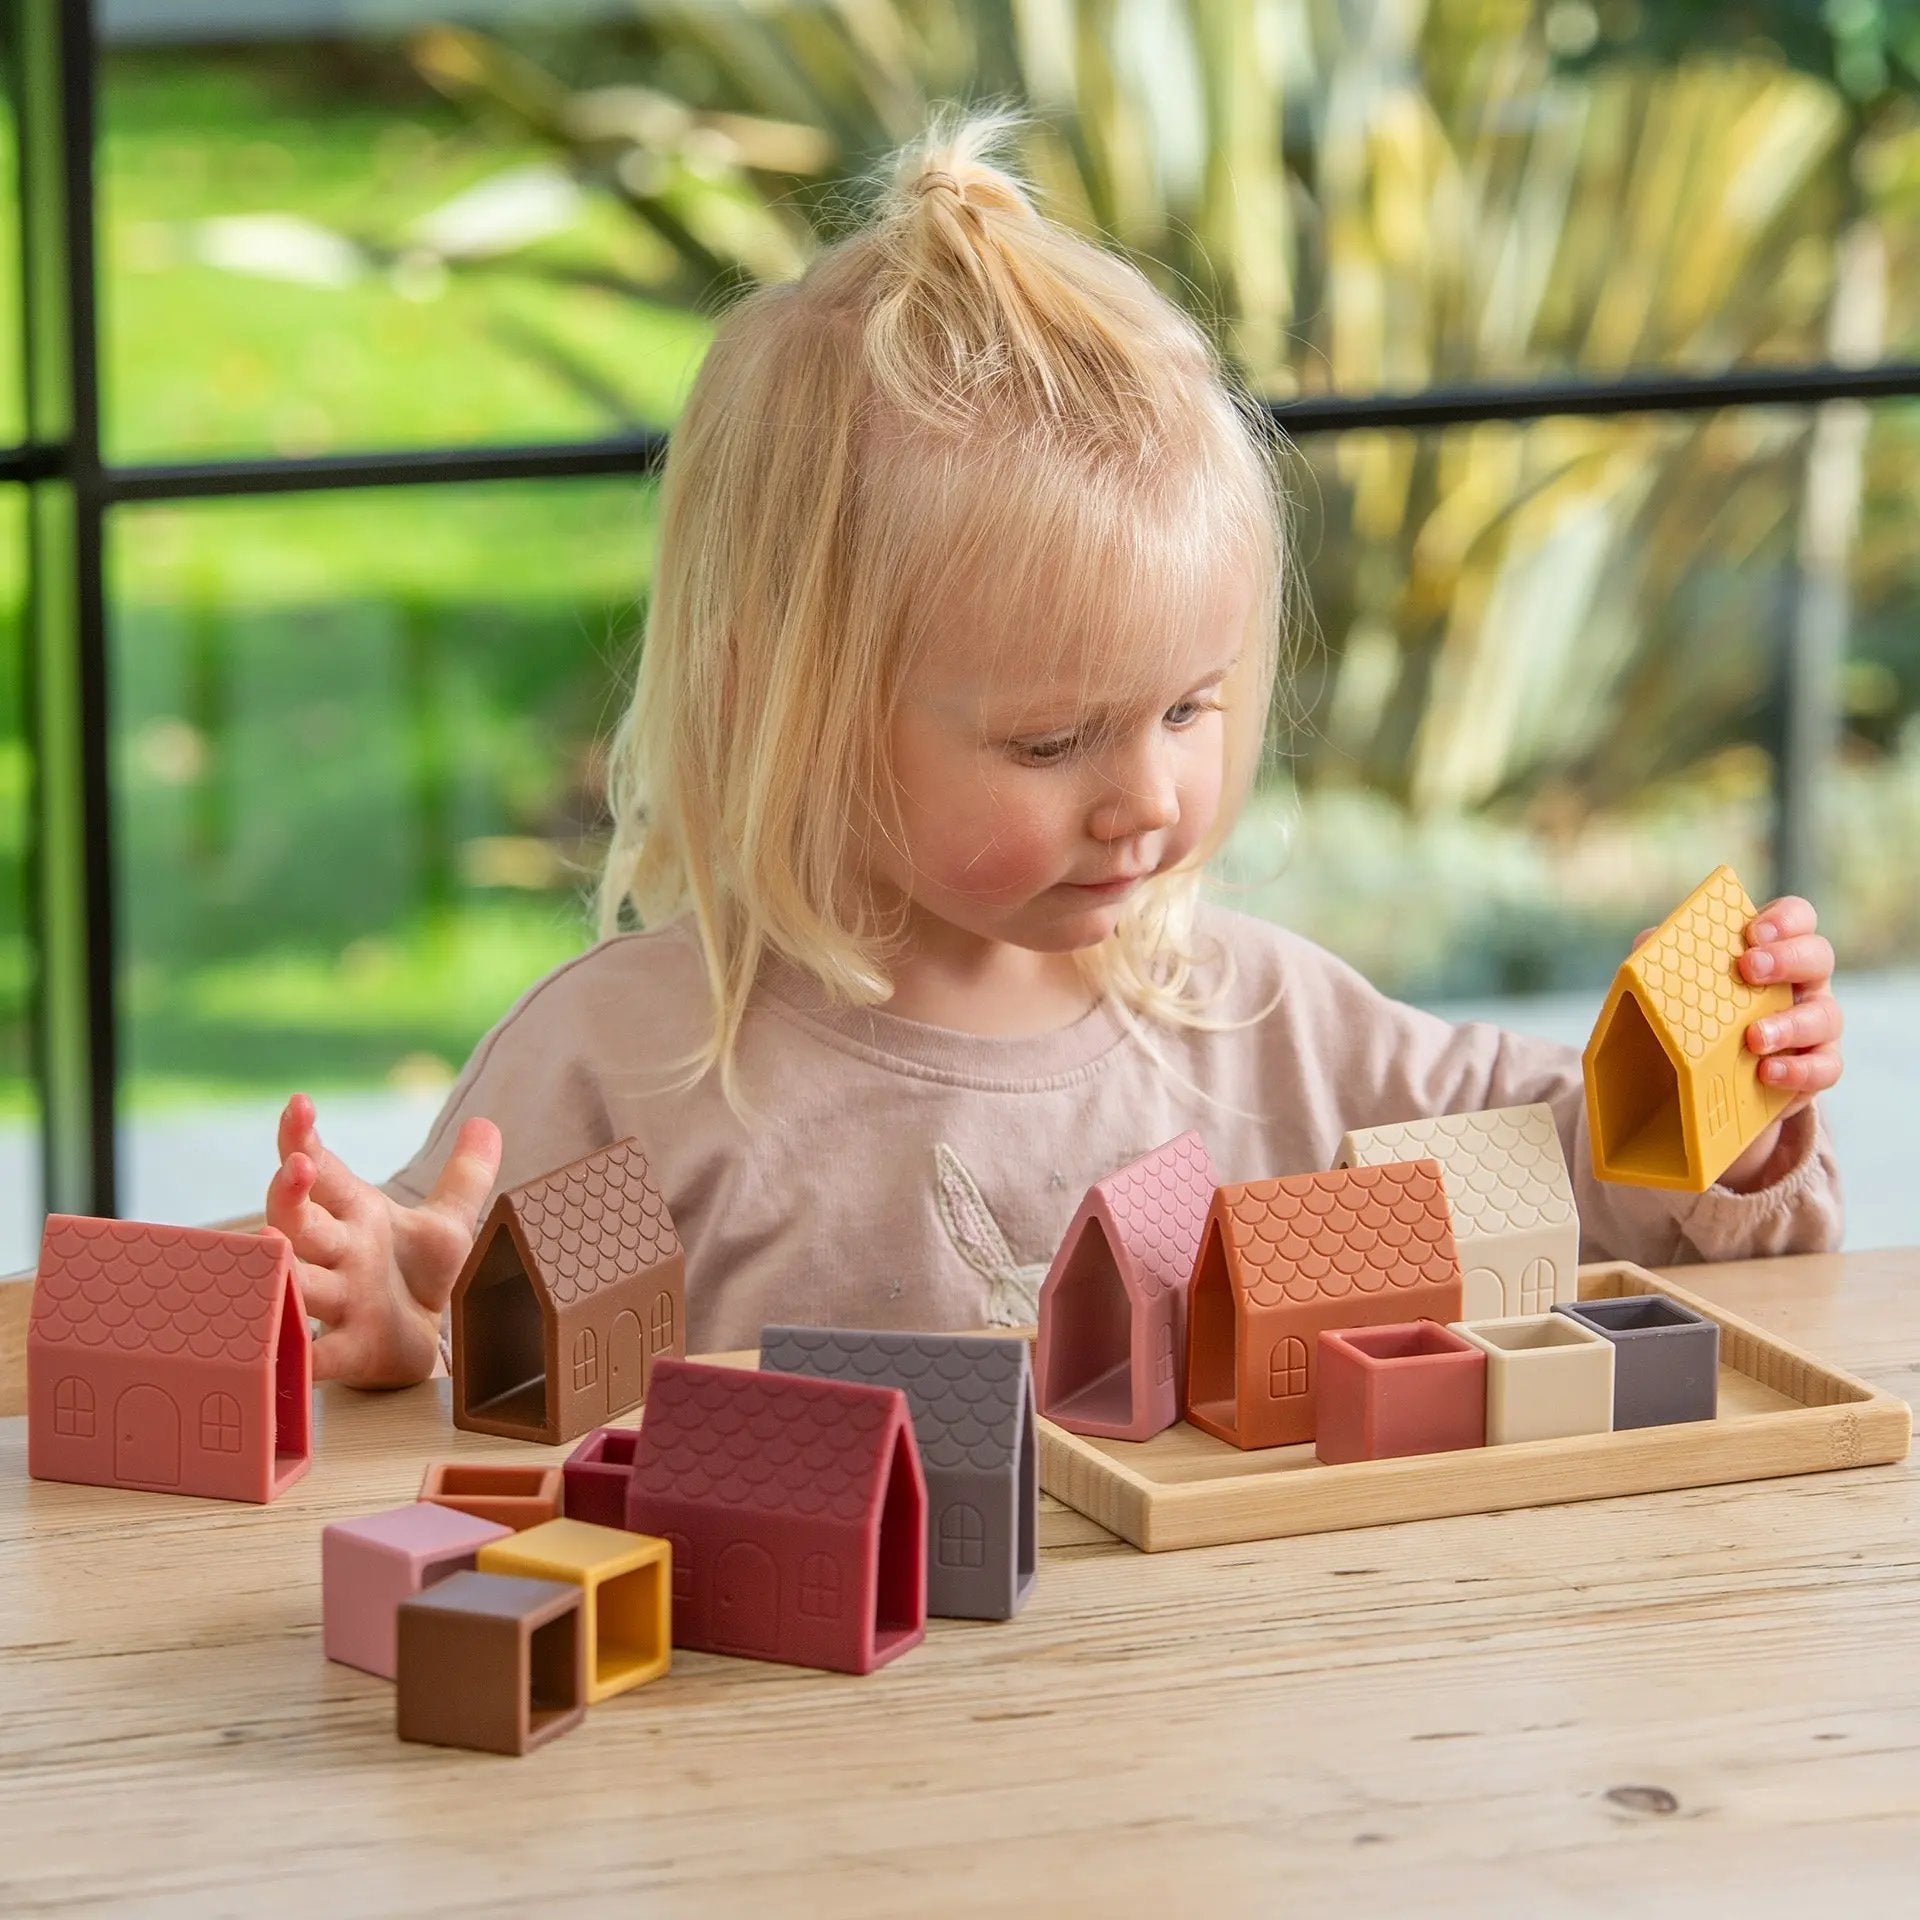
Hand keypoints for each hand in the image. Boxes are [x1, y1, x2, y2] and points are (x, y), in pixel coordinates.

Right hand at [265, 1092, 501, 1387]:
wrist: (418, 1347)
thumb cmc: (417, 1278)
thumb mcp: (449, 1227)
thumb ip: (466, 1177)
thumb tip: (487, 1123)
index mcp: (358, 1216)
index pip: (325, 1171)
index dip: (305, 1138)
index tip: (299, 1104)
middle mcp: (339, 1254)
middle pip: (300, 1220)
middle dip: (292, 1195)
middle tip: (297, 1168)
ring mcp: (337, 1302)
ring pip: (297, 1280)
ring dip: (283, 1265)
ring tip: (269, 1241)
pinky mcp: (346, 1352)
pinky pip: (315, 1354)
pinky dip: (294, 1351)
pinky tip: (273, 1342)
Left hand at [1631, 895, 1841, 1192]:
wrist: (1697, 1083)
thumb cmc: (1692, 1017)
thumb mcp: (1674, 985)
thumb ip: (1663, 958)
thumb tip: (1647, 942)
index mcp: (1772, 950)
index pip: (1796, 917)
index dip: (1784, 919)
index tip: (1752, 930)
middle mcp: (1803, 981)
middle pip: (1818, 956)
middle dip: (1787, 959)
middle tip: (1749, 969)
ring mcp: (1815, 1025)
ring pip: (1826, 1015)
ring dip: (1790, 1024)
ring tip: (1753, 1038)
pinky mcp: (1816, 1068)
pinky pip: (1825, 1067)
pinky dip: (1798, 1070)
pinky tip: (1767, 1073)